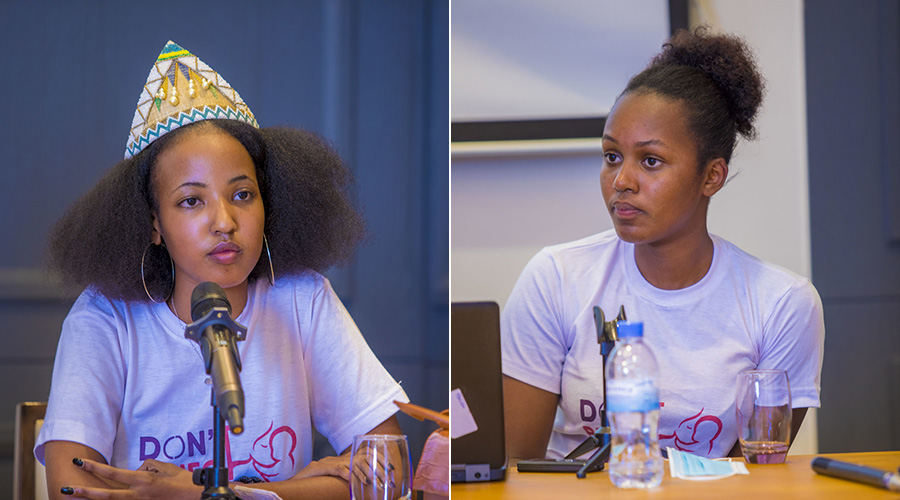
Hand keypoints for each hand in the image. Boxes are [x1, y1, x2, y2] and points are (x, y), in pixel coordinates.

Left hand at [60, 458, 200, 499]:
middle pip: (105, 495)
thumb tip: (136, 471)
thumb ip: (146, 466)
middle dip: (84, 492)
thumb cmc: (183, 481)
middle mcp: (138, 495)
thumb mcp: (164, 467)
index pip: (113, 473)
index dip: (95, 467)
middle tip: (65, 489)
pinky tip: (102, 499)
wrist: (196, 496)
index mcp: (143, 481)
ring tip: (77, 497)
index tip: (80, 462)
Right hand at [292, 451, 391, 488]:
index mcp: (342, 461)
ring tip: (375, 482)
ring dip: (365, 473)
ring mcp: (329, 462)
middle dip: (376, 469)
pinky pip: (338, 469)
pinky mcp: (321, 468)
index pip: (364, 456)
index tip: (391, 468)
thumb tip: (363, 486)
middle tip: (387, 480)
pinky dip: (348, 474)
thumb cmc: (315, 482)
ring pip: (352, 464)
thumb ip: (348, 477)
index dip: (379, 460)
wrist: (295, 481)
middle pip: (362, 459)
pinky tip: (356, 481)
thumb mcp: (335, 478)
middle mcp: (337, 459)